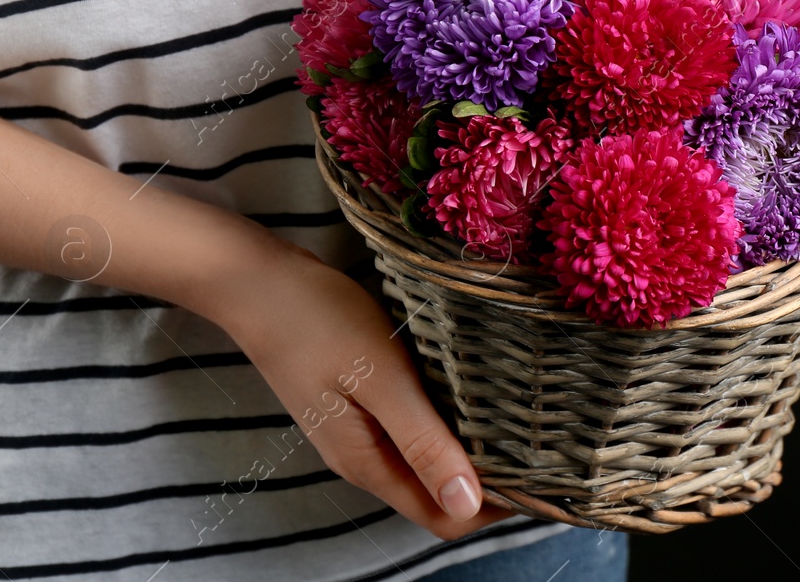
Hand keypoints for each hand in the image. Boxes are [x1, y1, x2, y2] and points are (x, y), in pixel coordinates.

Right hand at [211, 239, 512, 540]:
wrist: (257, 282)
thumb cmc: (317, 321)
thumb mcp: (381, 378)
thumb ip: (422, 441)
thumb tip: (467, 503)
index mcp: (368, 463)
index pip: (444, 517)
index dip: (494, 506)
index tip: (542, 474)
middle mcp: (365, 458)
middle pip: (439, 494)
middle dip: (491, 479)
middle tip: (541, 440)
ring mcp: (361, 431)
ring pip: (429, 461)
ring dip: (470, 449)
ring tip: (518, 415)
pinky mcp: (361, 403)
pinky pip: (414, 429)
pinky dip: (447, 421)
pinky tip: (473, 391)